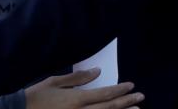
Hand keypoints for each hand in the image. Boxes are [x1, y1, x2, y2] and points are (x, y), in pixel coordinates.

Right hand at [26, 68, 143, 108]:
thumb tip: (98, 72)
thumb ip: (78, 78)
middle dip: (127, 102)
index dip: (120, 90)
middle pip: (109, 108)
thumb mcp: (55, 82)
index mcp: (77, 99)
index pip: (105, 94)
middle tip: (141, 97)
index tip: (132, 86)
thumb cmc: (37, 96)